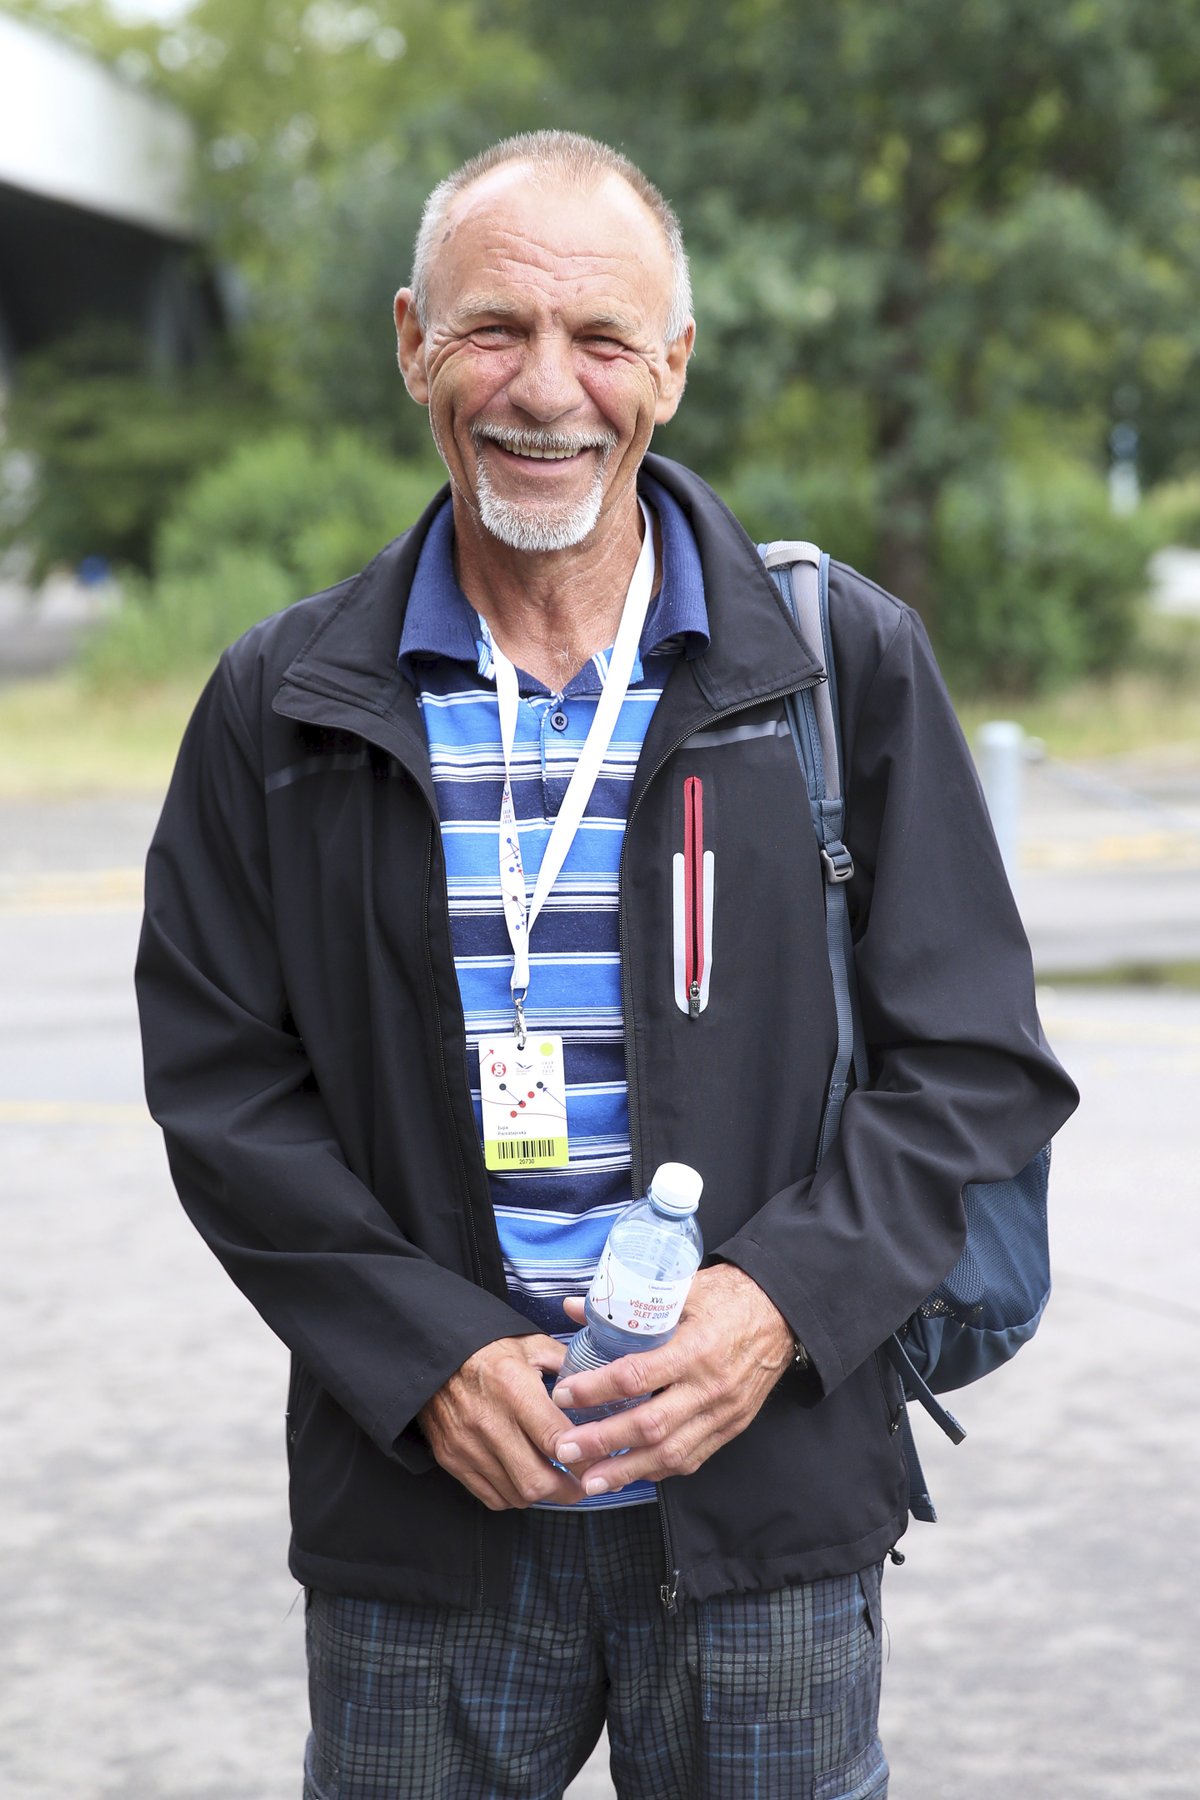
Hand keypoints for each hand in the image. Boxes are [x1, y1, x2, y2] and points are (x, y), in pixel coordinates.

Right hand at [418, 1334, 584, 1510]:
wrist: (432, 1355)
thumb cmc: (485, 1348)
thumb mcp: (531, 1344)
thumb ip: (566, 1363)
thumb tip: (599, 1380)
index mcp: (515, 1389)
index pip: (557, 1440)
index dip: (585, 1458)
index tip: (601, 1461)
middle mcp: (490, 1422)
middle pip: (537, 1481)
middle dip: (568, 1491)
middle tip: (582, 1484)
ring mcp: (468, 1446)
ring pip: (516, 1495)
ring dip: (541, 1494)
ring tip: (555, 1481)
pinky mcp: (452, 1459)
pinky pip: (491, 1497)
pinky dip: (513, 1496)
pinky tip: (523, 1479)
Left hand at [550, 1264, 793, 1496]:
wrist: (783, 1313)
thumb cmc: (730, 1296)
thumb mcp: (682, 1288)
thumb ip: (628, 1303)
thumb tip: (572, 1308)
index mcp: (695, 1347)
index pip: (637, 1375)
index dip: (596, 1389)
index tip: (564, 1394)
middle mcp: (709, 1387)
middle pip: (650, 1425)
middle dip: (603, 1441)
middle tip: (565, 1448)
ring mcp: (723, 1413)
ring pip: (671, 1453)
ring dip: (626, 1471)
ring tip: (589, 1481)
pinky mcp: (732, 1427)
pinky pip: (692, 1458)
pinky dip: (658, 1470)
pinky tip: (631, 1474)